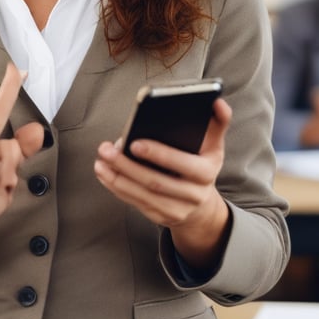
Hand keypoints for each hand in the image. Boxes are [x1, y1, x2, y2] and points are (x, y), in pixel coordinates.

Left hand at [94, 98, 231, 268]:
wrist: (202, 206)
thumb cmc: (202, 164)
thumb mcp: (214, 144)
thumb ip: (218, 121)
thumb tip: (217, 101)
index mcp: (207, 172)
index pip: (184, 164)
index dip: (159, 154)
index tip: (134, 142)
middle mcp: (194, 195)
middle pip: (156, 182)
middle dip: (128, 166)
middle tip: (106, 149)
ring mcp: (177, 210)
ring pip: (143, 195)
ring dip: (117, 178)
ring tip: (100, 160)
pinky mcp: (161, 217)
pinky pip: (136, 203)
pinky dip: (117, 188)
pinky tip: (104, 173)